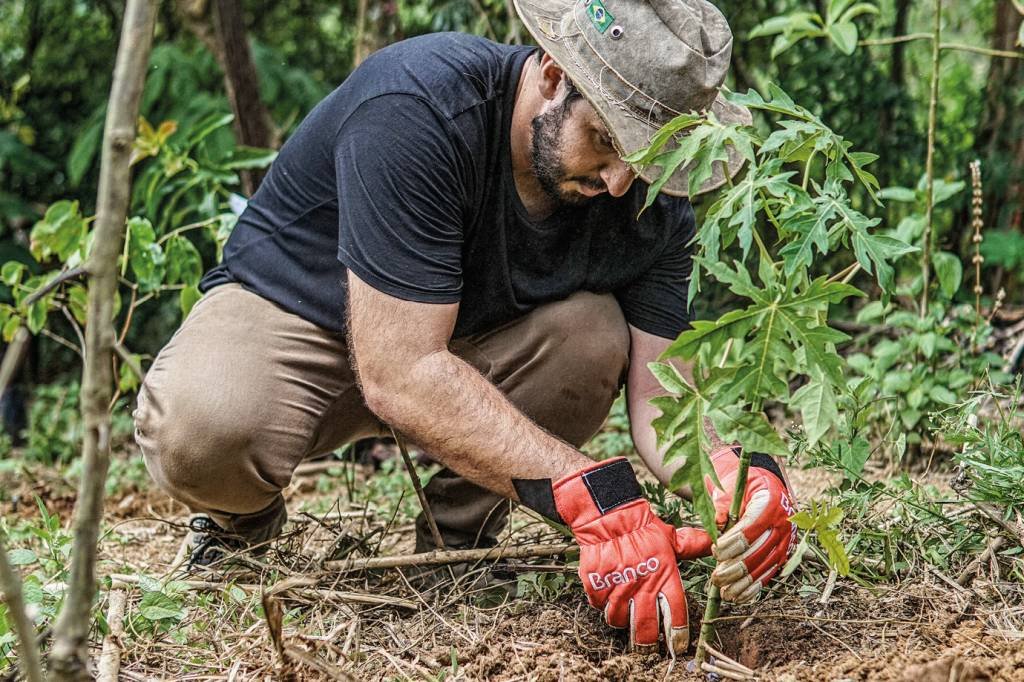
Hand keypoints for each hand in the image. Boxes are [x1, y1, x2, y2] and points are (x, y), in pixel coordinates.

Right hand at [552, 458, 711, 653]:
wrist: (608, 517)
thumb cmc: (642, 527)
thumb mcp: (670, 537)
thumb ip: (691, 546)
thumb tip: (713, 544)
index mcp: (664, 578)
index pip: (675, 615)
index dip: (677, 634)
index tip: (678, 645)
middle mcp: (641, 588)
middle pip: (645, 629)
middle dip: (647, 643)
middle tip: (647, 647)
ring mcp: (617, 588)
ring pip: (618, 620)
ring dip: (621, 620)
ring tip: (623, 613)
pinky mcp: (596, 585)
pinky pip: (599, 605)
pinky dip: (602, 603)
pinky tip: (606, 593)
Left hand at [705, 446, 796, 602]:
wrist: (763, 488)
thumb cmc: (743, 487)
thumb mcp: (731, 486)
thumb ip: (723, 501)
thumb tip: (718, 521)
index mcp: (770, 503)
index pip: (750, 529)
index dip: (732, 543)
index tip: (715, 550)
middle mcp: (782, 524)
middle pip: (757, 552)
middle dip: (734, 568)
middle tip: (716, 577)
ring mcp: (784, 542)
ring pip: (763, 568)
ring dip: (742, 583)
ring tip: (724, 592)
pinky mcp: (782, 555)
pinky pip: (769, 574)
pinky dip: (753, 588)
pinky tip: (739, 597)